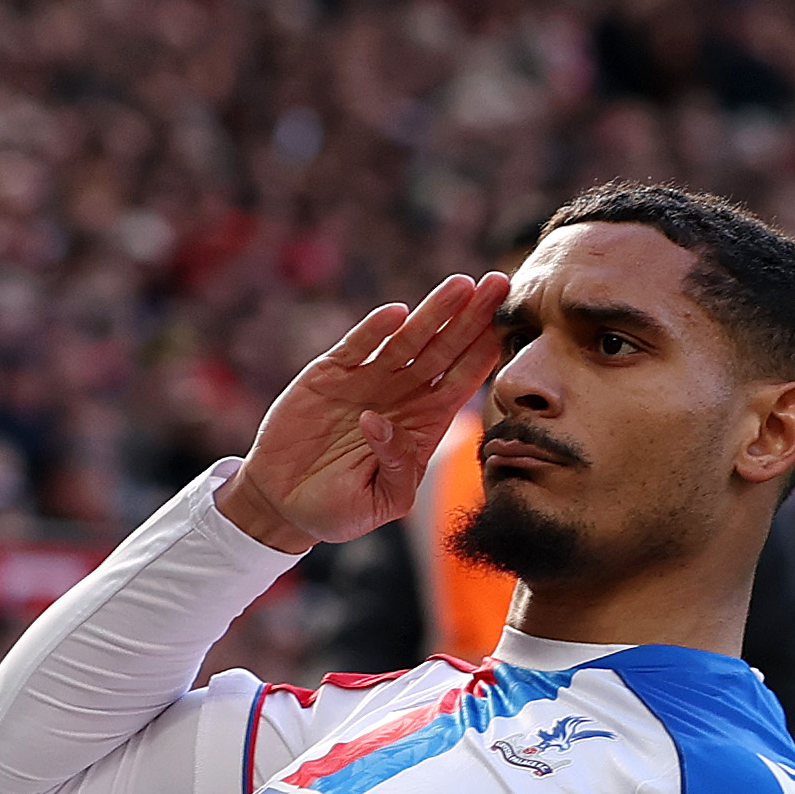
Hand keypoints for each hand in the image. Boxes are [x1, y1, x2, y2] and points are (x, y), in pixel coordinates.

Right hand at [216, 272, 509, 553]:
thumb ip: (397, 468)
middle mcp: (400, 395)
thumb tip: (382, 423)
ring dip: (434, 312)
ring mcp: (366, 382)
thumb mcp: (381, 502)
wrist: (284, 504)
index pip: (462, 381)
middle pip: (444, 350)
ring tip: (462, 285)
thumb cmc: (338, 509)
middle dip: (471, 319)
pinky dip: (374, 330)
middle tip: (500, 284)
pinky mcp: (329, 376)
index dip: (485, 353)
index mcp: (422, 425)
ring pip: (408, 339)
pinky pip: (357, 347)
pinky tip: (397, 313)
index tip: (510, 325)